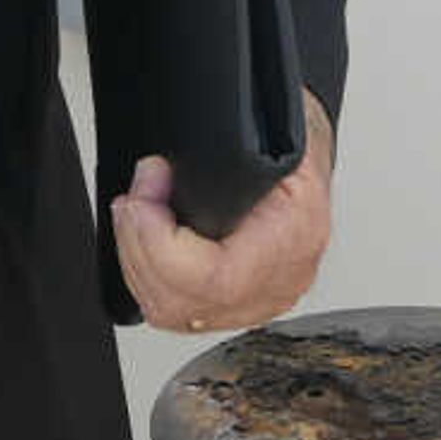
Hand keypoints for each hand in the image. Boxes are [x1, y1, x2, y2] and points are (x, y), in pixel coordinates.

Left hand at [112, 92, 336, 337]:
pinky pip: (177, 311)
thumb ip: (222, 148)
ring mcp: (257, 300)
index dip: (162, 246)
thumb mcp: (273, 127)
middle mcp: (278, 282)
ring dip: (137, 260)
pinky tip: (142, 242)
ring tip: (133, 212)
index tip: (142, 201)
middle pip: (184, 302)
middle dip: (139, 245)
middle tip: (134, 198)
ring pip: (172, 313)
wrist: (307, 159)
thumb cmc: (293, 142)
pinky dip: (147, 276)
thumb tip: (165, 167)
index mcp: (293, 238)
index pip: (217, 280)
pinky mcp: (236, 304)